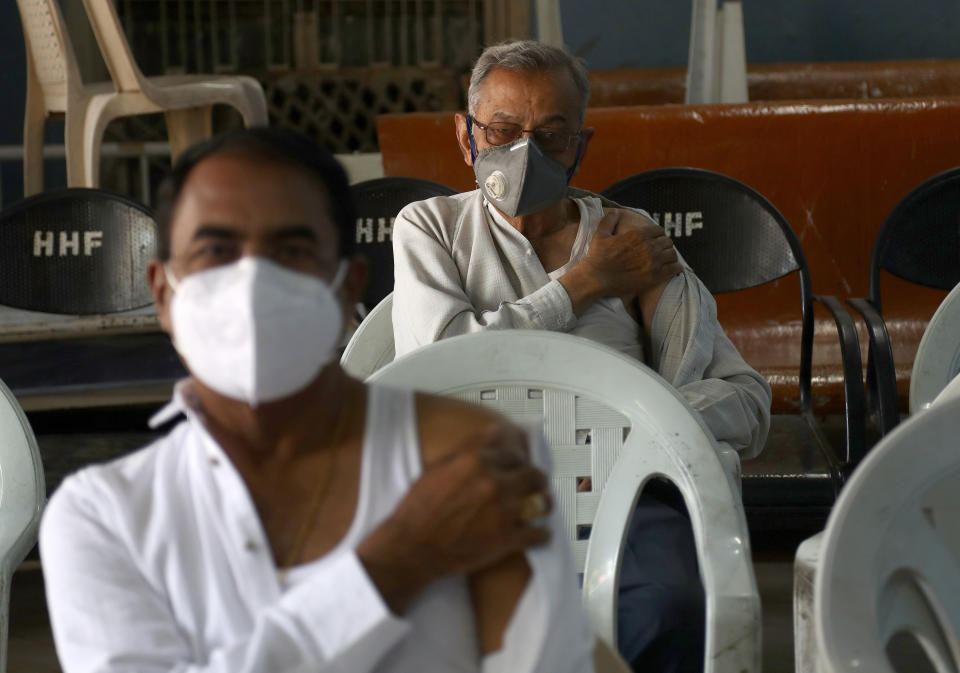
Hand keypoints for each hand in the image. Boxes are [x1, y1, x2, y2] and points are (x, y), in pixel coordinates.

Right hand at [357, 422, 550, 612]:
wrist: (412, 547)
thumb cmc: (420, 508)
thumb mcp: (439, 467)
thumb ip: (470, 447)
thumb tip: (495, 431)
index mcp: (477, 463)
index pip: (513, 455)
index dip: (517, 462)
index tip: (518, 467)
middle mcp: (494, 484)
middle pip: (534, 475)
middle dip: (537, 479)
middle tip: (535, 484)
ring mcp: (503, 513)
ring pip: (542, 503)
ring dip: (544, 503)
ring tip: (541, 505)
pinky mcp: (507, 540)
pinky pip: (538, 534)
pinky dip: (542, 534)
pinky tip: (539, 533)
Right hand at [582, 208, 681, 297]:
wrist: (597, 278)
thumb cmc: (597, 257)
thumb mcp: (600, 234)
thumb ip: (609, 220)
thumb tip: (615, 212)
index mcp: (638, 234)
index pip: (658, 230)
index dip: (658, 235)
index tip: (656, 240)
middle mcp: (648, 246)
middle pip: (667, 241)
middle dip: (664, 245)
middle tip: (660, 250)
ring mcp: (653, 262)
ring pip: (672, 254)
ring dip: (670, 255)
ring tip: (667, 259)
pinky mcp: (655, 276)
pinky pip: (674, 268)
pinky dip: (676, 267)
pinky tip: (673, 268)